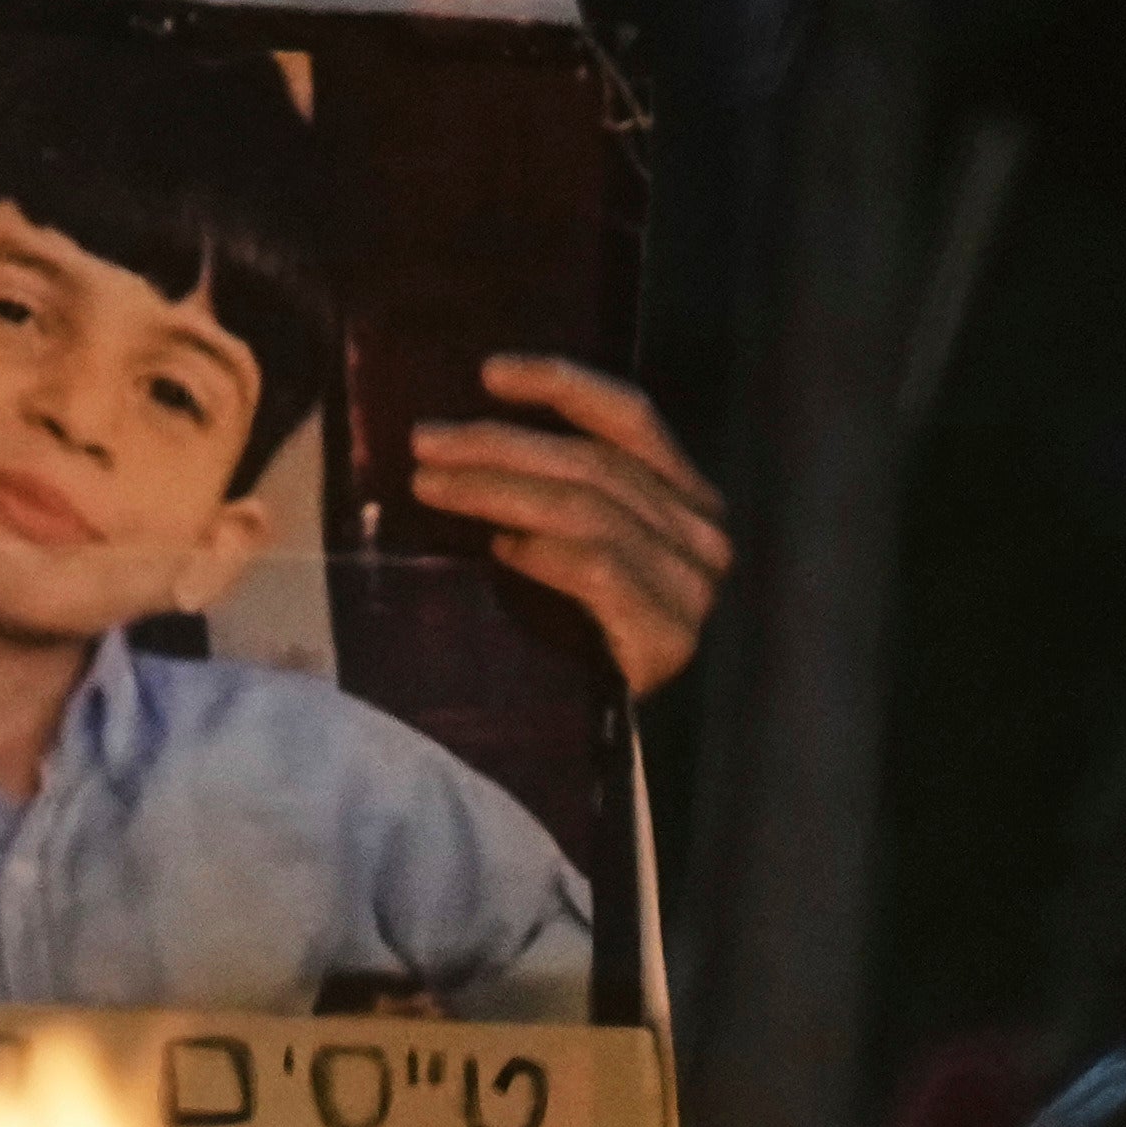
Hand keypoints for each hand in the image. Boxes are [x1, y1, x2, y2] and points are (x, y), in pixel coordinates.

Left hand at [407, 353, 735, 697]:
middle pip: (593, 463)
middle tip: (424, 441)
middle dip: (499, 444)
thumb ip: (557, 501)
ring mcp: (692, 587)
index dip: (562, 384)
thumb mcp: (579, 554)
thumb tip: (461, 450)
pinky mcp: (669, 635)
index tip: (489, 373)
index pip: (630, 418)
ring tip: (430, 485)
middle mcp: (701, 534)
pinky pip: (597, 569)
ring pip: (587, 509)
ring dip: (498, 489)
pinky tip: (497, 549)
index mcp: (685, 499)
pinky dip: (542, 551)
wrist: (619, 753)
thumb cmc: (587, 646)